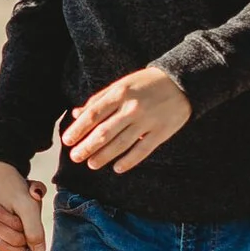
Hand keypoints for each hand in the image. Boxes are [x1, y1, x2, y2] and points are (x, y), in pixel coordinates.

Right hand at [0, 159, 45, 250]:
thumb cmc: (8, 184)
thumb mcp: (26, 203)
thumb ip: (34, 229)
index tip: (30, 247)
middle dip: (23, 244)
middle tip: (25, 222)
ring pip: (8, 248)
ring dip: (20, 234)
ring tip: (20, 215)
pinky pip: (4, 237)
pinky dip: (15, 228)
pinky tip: (16, 213)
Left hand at [63, 67, 192, 171]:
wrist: (182, 82)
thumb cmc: (145, 83)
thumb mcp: (121, 85)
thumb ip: (99, 100)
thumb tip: (77, 114)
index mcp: (120, 93)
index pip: (94, 114)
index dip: (78, 129)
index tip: (67, 141)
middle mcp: (132, 107)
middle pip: (104, 132)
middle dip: (87, 147)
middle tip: (75, 157)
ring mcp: (147, 121)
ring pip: (121, 144)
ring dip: (103, 156)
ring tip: (91, 164)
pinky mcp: (161, 132)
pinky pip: (142, 150)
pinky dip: (128, 161)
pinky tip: (116, 168)